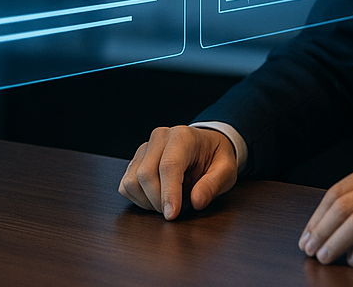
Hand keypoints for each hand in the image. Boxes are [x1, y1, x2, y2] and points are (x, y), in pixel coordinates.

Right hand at [118, 125, 237, 219]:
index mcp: (183, 136)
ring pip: (132, 181)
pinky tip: (156, 199)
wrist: (206, 146)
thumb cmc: (215, 157)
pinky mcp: (135, 161)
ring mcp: (145, 148)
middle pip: (146, 174)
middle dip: (158, 201)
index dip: (169, 193)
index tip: (172, 215)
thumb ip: (214, 184)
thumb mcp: (226, 170)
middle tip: (174, 212)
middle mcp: (160, 138)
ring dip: (147, 202)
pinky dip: (138, 200)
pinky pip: (126, 186)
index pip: (169, 165)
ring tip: (167, 203)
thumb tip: (197, 201)